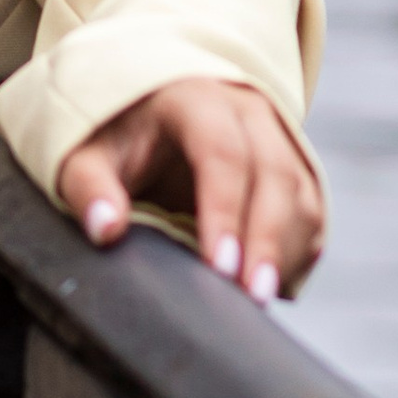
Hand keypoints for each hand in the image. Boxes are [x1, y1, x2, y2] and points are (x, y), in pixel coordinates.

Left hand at [57, 78, 324, 305]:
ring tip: (261, 300)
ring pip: (300, 192)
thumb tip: (106, 230)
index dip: (225, 210)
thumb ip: (91, 188)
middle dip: (267, 239)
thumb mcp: (86, 154)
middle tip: (251, 298)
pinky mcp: (292, 166)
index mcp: (194, 98)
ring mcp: (277, 136)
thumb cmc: (115, 135)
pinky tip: (276, 284)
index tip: (220, 268)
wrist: (151, 103)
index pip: (221, 152)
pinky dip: (300, 249)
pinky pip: (310, 210)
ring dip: (286, 249)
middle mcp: (247, 110)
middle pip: (273, 173)